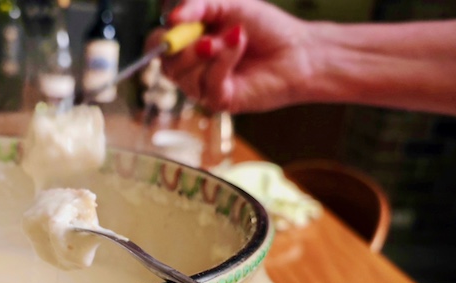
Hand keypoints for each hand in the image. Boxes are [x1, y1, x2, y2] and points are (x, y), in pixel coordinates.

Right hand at [147, 0, 313, 113]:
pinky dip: (223, 61)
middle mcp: (192, 67)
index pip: (157, 45)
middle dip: (183, 49)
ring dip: (208, 54)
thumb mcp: (228, 4)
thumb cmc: (265, 27)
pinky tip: (239, 46)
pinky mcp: (219, 100)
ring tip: (235, 37)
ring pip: (185, 77)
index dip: (160, 38)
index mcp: (189, 43)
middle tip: (206, 37)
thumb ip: (198, 5)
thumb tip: (171, 17)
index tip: (174, 24)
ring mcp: (204, 86)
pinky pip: (208, 84)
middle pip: (166, 65)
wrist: (298, 50)